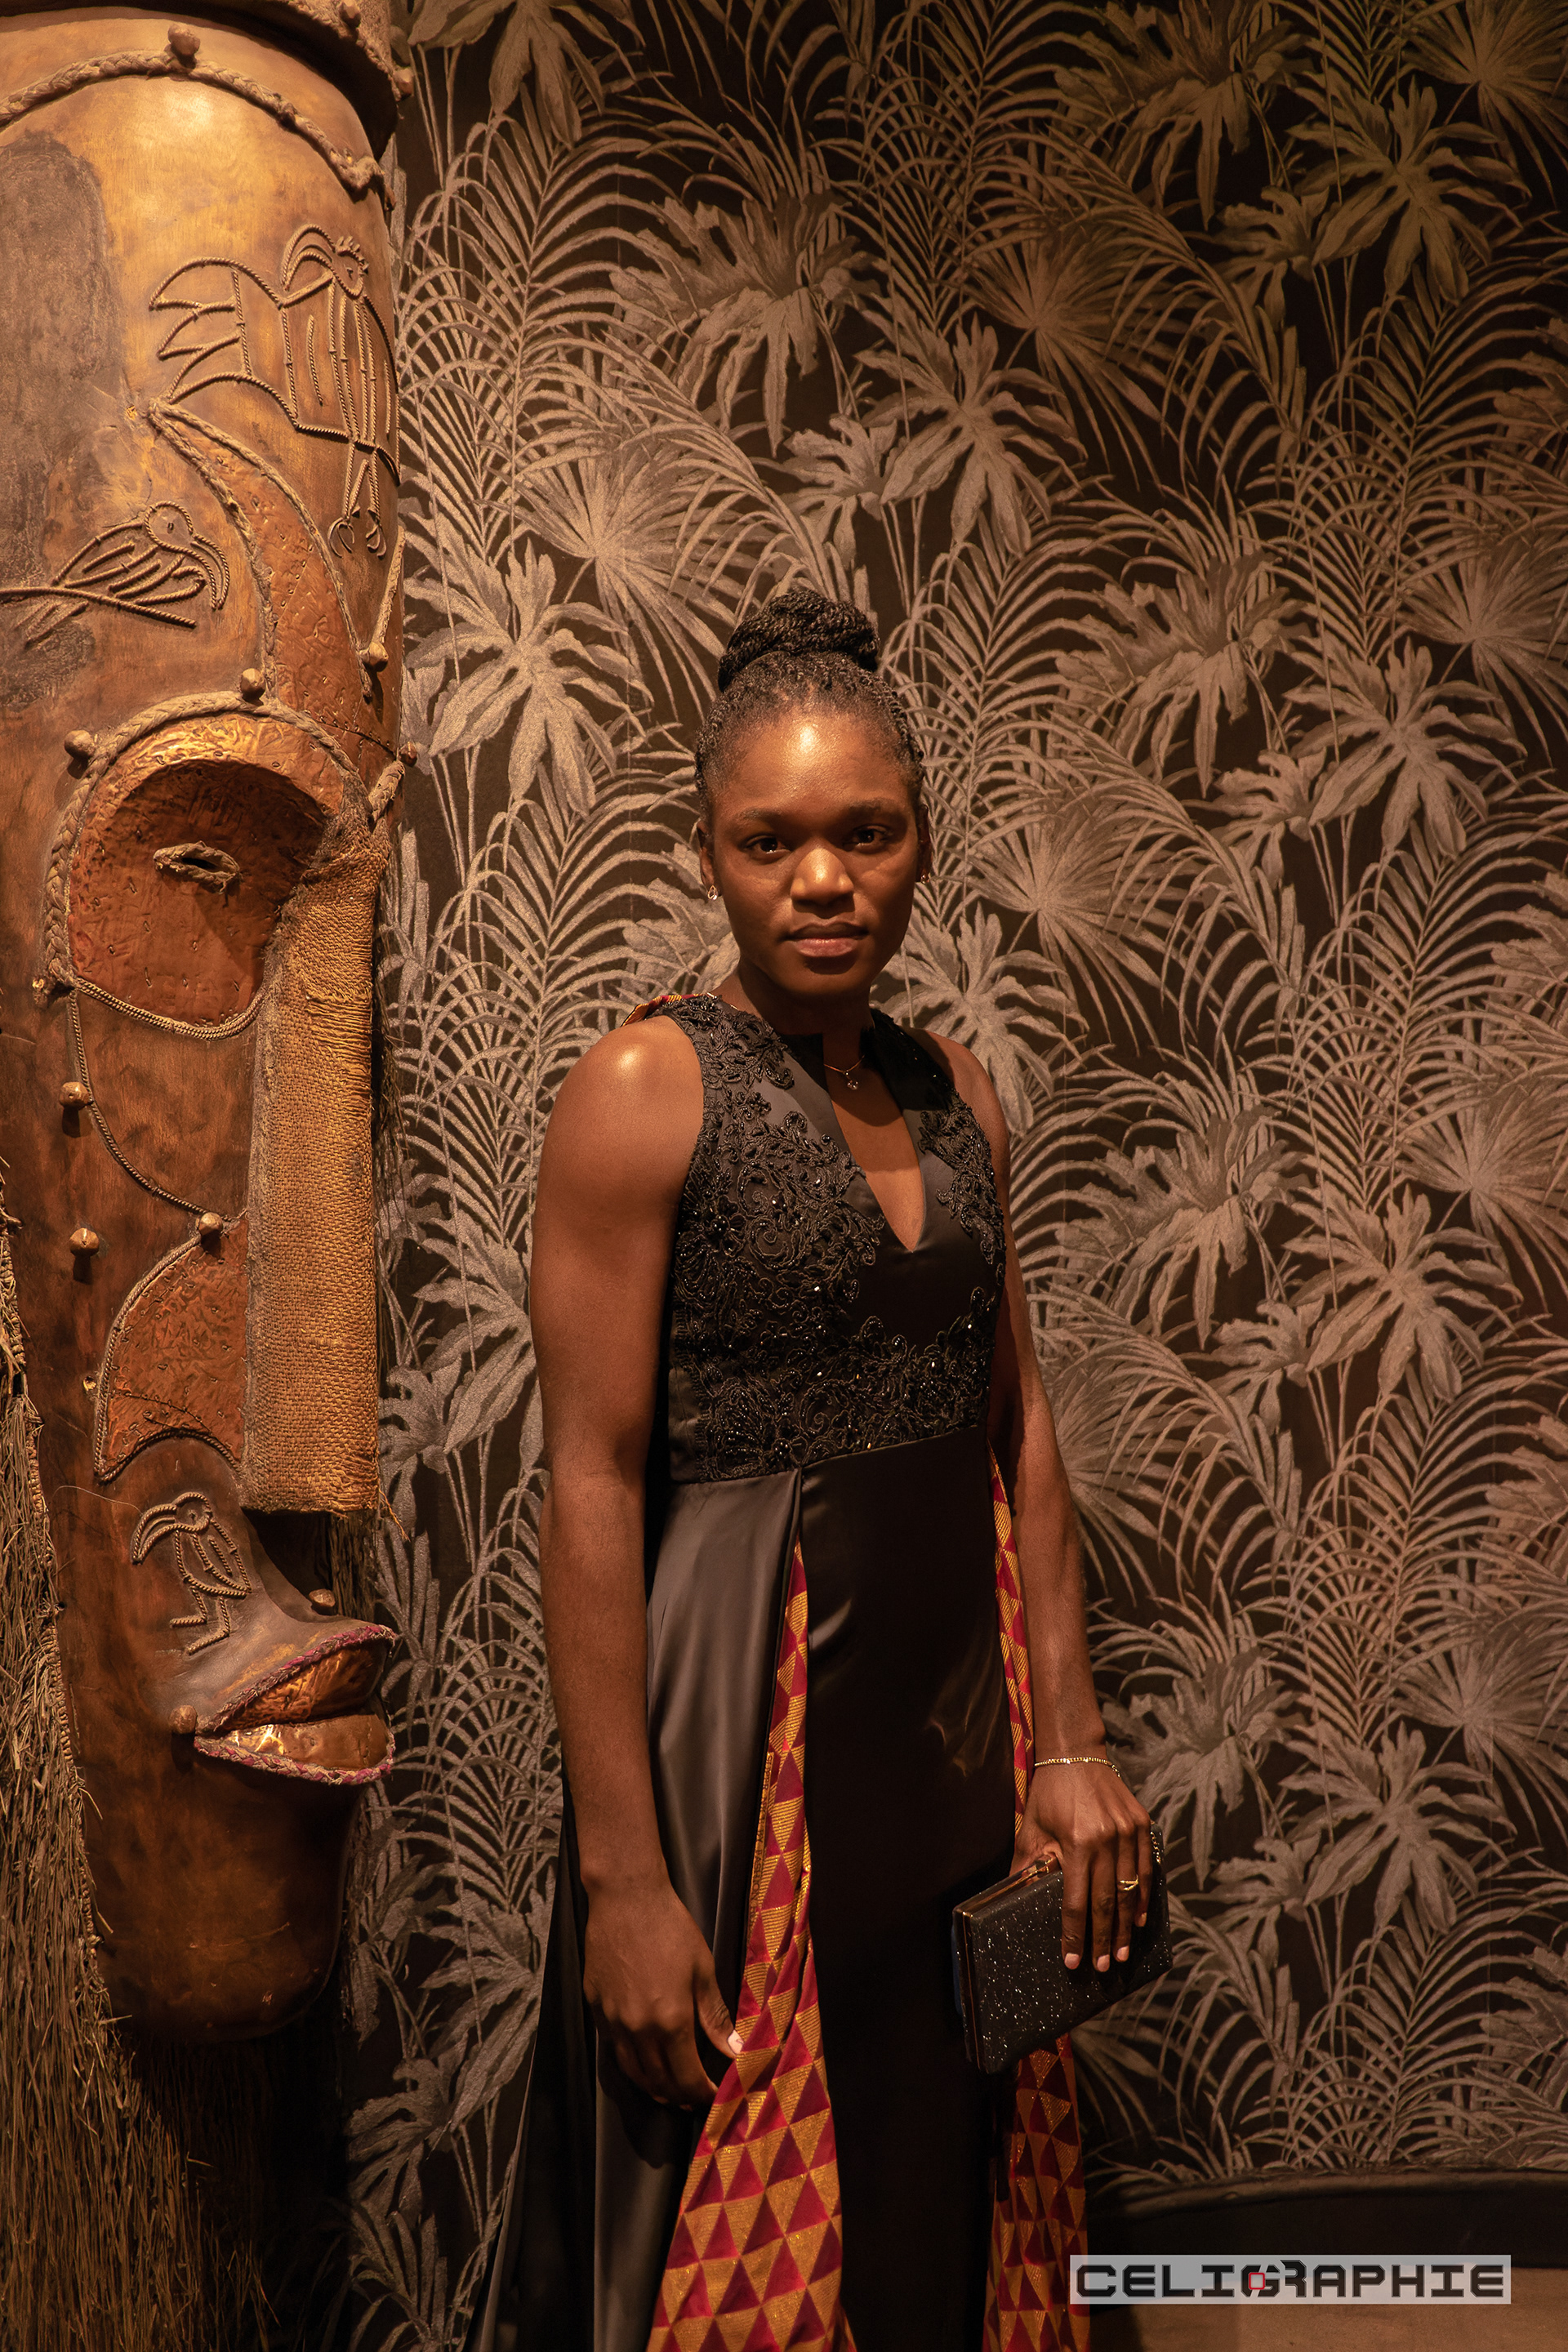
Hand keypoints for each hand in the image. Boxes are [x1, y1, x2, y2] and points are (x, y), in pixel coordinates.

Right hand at [583, 1873, 741, 2105]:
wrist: (626, 1897)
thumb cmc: (670, 1927)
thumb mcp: (702, 1970)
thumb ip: (716, 2016)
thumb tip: (736, 2050)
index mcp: (670, 2020)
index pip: (687, 2077)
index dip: (703, 2093)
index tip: (715, 2094)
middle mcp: (638, 2029)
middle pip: (658, 2082)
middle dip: (680, 2096)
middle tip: (695, 2096)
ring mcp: (613, 2020)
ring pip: (633, 2071)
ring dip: (653, 2087)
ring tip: (670, 2089)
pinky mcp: (596, 2008)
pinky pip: (614, 2047)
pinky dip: (632, 2061)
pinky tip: (643, 2057)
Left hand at [1013, 1758, 1151, 1974]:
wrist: (1076, 1754)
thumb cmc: (1049, 1794)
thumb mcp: (1031, 1829)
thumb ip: (1028, 1866)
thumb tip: (1016, 1901)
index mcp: (1077, 1841)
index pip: (1076, 1900)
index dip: (1075, 1934)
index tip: (1072, 1961)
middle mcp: (1107, 1838)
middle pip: (1107, 1901)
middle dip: (1105, 1939)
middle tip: (1105, 1967)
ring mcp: (1129, 1831)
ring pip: (1131, 1890)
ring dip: (1127, 1926)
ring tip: (1123, 1953)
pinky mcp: (1142, 1824)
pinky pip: (1147, 1868)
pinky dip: (1144, 1895)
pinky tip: (1140, 1918)